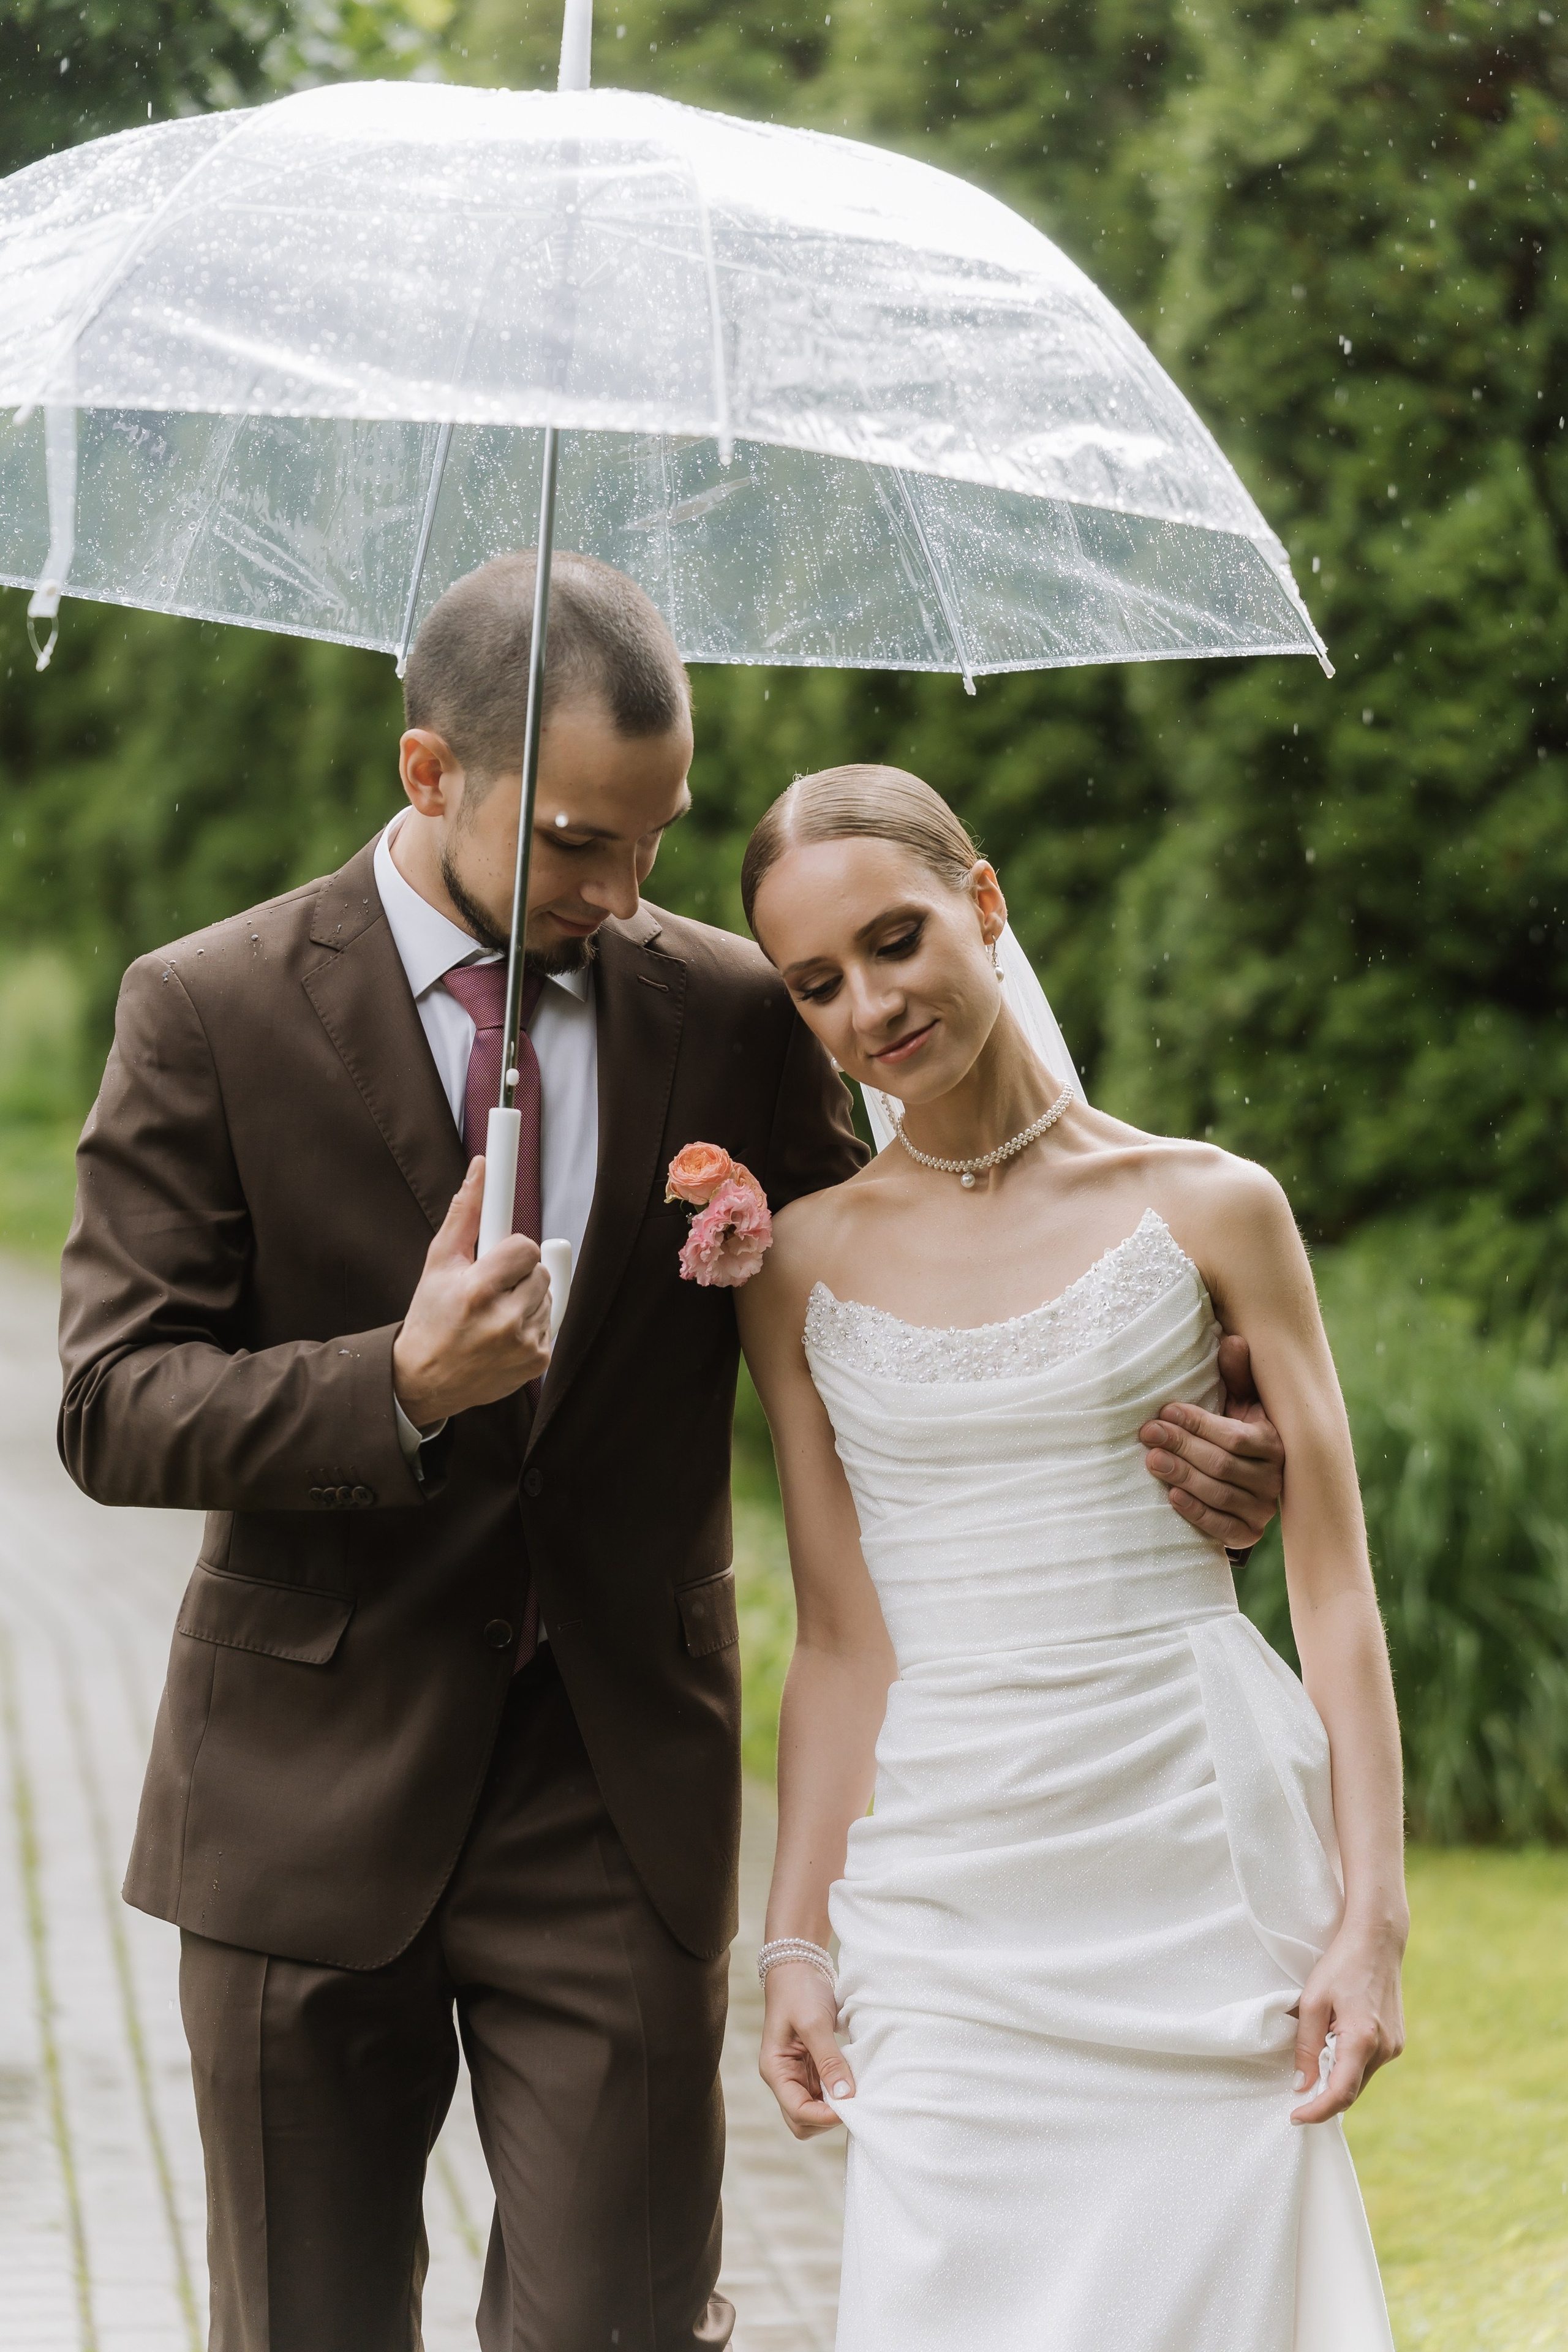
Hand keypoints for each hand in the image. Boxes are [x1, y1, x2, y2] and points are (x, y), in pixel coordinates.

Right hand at [392, 1158, 551, 1425]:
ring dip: (526, 1297)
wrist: (427, 1380)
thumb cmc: (431, 1316)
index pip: (526, 1247)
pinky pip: (550, 1322)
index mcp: (477, 1292)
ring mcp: (523, 1344)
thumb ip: (466, 1213)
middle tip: (489, 1288)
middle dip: (517, 1273)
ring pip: (547, 1294)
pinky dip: (532, 1322)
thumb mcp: (438, 1263)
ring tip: (493, 1312)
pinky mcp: (538, 1361)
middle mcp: (503, 1321)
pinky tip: (504, 1333)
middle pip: (539, 1270)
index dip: (510, 1250)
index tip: (508, 1248)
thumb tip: (483, 1167)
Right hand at [759, 1963, 854, 2139]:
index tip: (851, 2105)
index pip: (797, 2112)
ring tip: (855, 2087)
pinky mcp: (810, 2068)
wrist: (798, 1967)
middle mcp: (783, 2078)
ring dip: (834, 2106)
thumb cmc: (799, 1991)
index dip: (824, 2116)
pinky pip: (824, 2093)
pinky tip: (851, 2079)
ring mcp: (797, 2074)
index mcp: (775, 2070)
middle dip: (827, 2117)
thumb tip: (845, 2095)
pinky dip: (838, 2092)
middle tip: (854, 2099)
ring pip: (815, 2111)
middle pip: (802, 2121)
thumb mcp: (814, 2024)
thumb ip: (829, 2060)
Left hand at [1140, 1333, 1283, 1549]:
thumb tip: (1234, 1340)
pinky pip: (1222, 1527)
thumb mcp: (1241, 1404)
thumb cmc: (1238, 1433)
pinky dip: (1196, 1512)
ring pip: (1219, 1494)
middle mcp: (1273, 1479)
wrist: (1246, 1486)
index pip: (1234, 1436)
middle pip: (1222, 1464)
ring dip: (1182, 1475)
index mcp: (1273, 1443)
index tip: (1166, 1410)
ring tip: (1151, 1460)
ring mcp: (1262, 1510)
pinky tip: (1171, 1496)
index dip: (1198, 1423)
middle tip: (1148, 1433)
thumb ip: (1238, 1376)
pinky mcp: (1247, 1534)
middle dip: (1182, 1446)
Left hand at [1289, 1916, 1406, 2123]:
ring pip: (1360, 2078)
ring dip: (1337, 2078)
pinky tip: (1334, 2045)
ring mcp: (1394, 2046)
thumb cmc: (1341, 1965)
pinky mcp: (1397, 2040)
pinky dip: (1349, 2064)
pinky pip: (1369, 2063)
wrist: (1377, 1940)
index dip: (1317, 2111)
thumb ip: (1306, 2046)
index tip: (1295, 2117)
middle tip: (1297, 2093)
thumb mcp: (1312, 2002)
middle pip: (1351, 2090)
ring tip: (1314, 2059)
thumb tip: (1302, 2085)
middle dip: (1324, 2097)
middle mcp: (1384, 2049)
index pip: (1340, 2093)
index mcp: (1362, 2040)